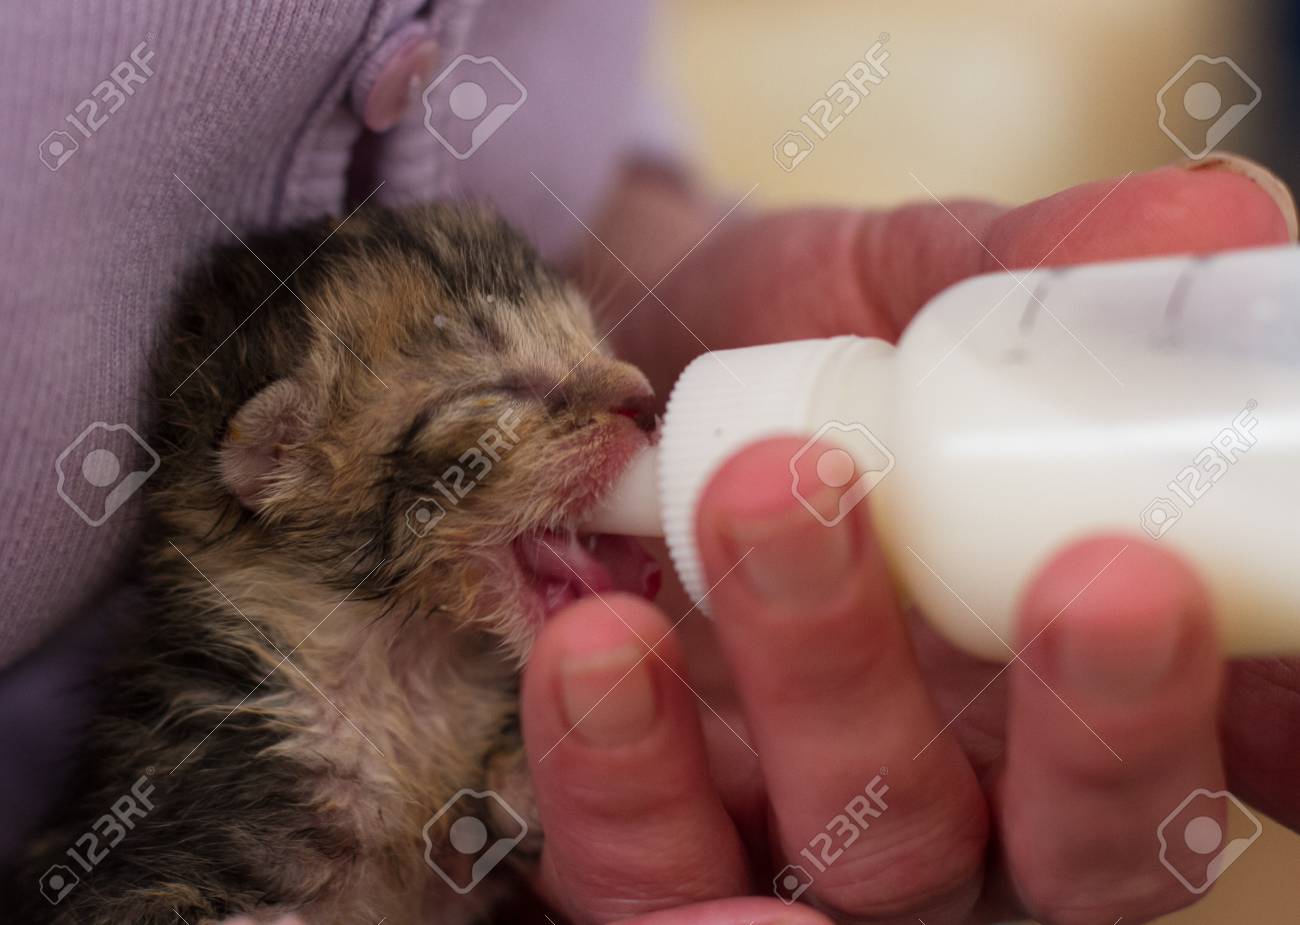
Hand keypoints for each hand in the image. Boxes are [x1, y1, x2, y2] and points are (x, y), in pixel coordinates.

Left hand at [530, 154, 1299, 923]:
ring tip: (756, 500)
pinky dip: (628, 786)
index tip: (1204, 588)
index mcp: (1088, 688)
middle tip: (1088, 577)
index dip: (1246, 720)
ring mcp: (828, 836)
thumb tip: (1212, 219)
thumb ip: (1053, 268)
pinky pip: (658, 876)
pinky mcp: (670, 841)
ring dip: (829, 692)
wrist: (646, 374)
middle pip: (1082, 855)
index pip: (1211, 764)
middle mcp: (988, 799)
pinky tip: (599, 648)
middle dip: (1097, 735)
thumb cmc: (825, 335)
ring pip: (874, 855)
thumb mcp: (929, 280)